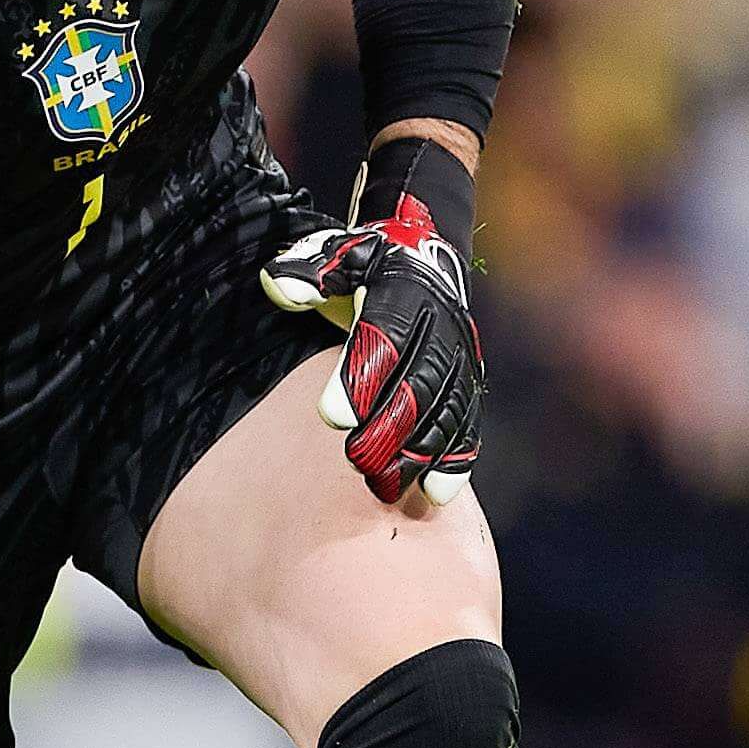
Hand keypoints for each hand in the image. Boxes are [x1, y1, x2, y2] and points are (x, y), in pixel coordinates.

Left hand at [261, 193, 483, 506]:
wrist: (423, 257)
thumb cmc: (365, 263)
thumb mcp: (335, 253)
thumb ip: (308, 272)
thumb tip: (279, 287)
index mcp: (404, 292)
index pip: (383, 338)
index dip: (360, 378)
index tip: (331, 417)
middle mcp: (441, 327)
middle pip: (418, 383)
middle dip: (389, 427)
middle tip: (356, 462)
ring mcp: (459, 358)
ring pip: (445, 411)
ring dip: (418, 453)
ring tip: (386, 486)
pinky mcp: (469, 384)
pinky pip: (468, 425)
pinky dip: (455, 461)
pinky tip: (434, 494)